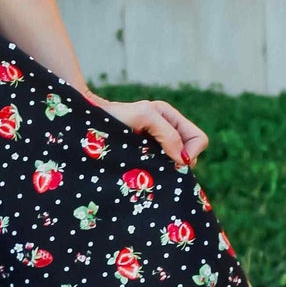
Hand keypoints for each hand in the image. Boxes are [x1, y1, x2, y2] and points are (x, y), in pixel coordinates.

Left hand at [81, 90, 207, 167]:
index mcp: (170, 116)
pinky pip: (162, 166)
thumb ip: (168, 133)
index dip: (190, 153)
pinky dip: (157, 170)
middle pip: (192, 152)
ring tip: (146, 164)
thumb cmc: (112, 116)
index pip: (198, 139)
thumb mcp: (144, 117)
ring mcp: (155, 142)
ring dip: (167, 167)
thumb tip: (183, 160)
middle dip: (180, 162)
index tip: (171, 160)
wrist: (86, 122)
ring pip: (177, 162)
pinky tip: (142, 168)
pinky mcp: (144, 154)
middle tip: (158, 163)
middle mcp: (166, 128)